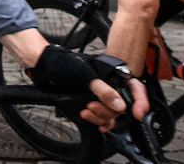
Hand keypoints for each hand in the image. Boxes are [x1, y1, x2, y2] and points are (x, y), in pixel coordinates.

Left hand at [25, 43, 145, 125]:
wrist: (43, 67)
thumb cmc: (63, 63)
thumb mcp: (85, 75)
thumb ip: (103, 90)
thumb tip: (120, 105)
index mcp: (114, 73)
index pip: (135, 88)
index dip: (140, 101)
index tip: (138, 114)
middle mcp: (110, 85)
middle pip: (123, 106)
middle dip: (109, 110)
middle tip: (94, 107)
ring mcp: (101, 95)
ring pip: (112, 114)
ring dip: (101, 116)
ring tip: (87, 110)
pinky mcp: (92, 103)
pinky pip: (101, 117)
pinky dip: (96, 120)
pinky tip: (89, 117)